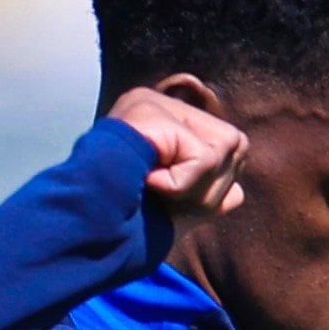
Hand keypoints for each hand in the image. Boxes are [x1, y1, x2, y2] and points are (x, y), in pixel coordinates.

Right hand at [108, 85, 246, 214]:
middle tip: (170, 197)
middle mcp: (160, 104)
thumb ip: (205, 195)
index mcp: (164, 123)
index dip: (216, 183)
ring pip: (225, 148)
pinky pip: (204, 157)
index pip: (227, 145)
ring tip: (159, 189)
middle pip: (235, 143)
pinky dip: (185, 184)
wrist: (90, 226)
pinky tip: (151, 184)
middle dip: (214, 186)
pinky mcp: (150, 111)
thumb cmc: (127, 221)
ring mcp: (154, 103)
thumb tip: (238, 193)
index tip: (179, 201)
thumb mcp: (176, 209)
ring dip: (198, 186)